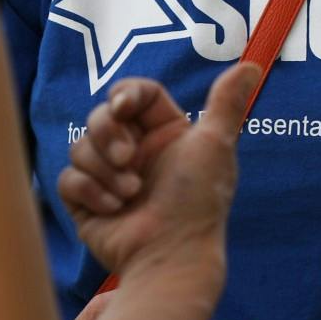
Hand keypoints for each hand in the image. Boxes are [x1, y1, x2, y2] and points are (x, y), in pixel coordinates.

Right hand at [59, 63, 260, 280]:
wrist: (171, 254)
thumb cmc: (198, 201)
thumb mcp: (215, 144)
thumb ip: (227, 101)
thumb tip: (252, 65)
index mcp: (163, 134)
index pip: (133, 94)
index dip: (123, 94)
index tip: (124, 106)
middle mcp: (134, 152)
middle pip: (100, 117)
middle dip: (110, 136)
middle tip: (129, 159)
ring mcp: (108, 178)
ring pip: (81, 147)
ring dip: (105, 171)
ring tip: (131, 194)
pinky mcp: (86, 203)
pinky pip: (68, 179)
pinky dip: (90, 192)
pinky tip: (115, 208)